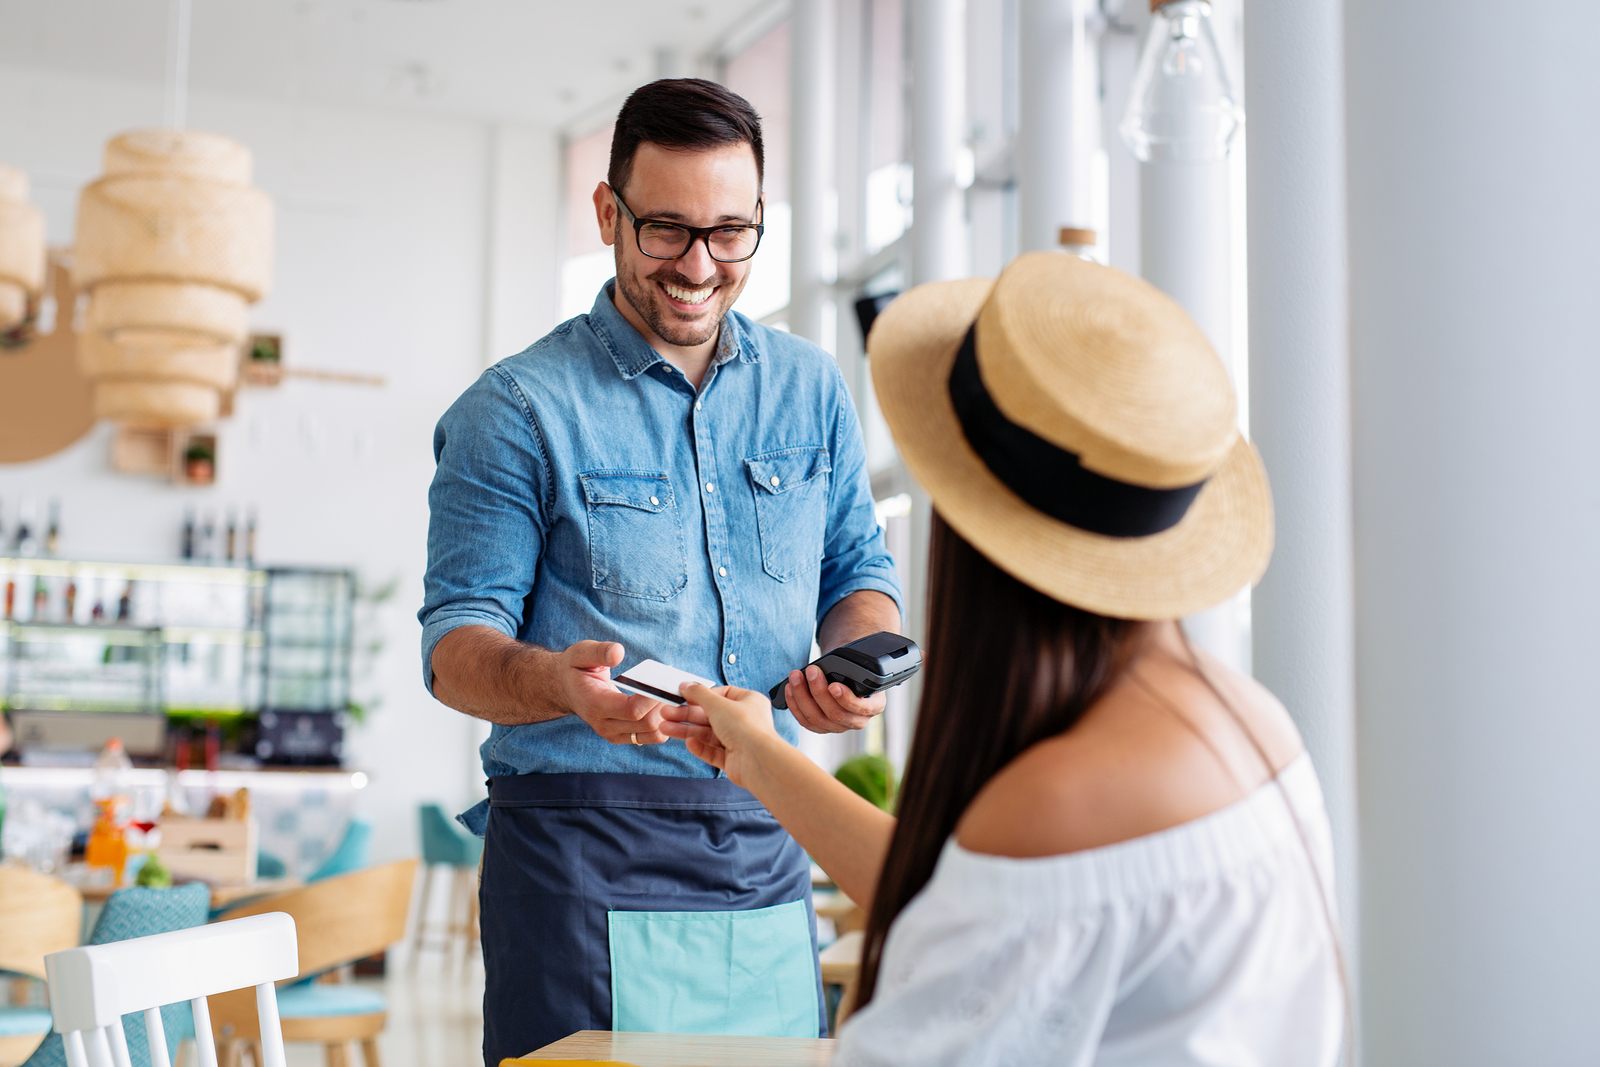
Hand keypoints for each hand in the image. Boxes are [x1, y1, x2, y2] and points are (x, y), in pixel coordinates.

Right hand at [559, 640, 669, 744]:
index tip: (664, 680)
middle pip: (646, 723)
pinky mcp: (622, 736)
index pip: (632, 710)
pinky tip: (665, 703)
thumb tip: (618, 652)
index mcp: (595, 704)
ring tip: (672, 694)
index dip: (653, 698)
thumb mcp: (580, 653)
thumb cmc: (575, 668)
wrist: (565, 689)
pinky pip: (651, 736)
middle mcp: (604, 724)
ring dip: (667, 715)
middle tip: (674, 685)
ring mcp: (613, 734)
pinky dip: (664, 722)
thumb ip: (599, 652)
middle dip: (665, 705)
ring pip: (652, 733)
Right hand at [658, 683, 780, 787]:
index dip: (700, 695)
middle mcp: (745, 721)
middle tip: (666, 713)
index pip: (721, 694)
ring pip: (708, 734)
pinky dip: (700, 747)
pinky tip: (689, 743)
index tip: (682, 696)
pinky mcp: (733, 759)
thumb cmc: (746, 727)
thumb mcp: (718, 704)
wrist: (757, 760)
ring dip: (687, 730)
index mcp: (748, 702)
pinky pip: (713, 751)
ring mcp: (739, 741)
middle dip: (687, 714)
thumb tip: (686, 685)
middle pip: (710, 715)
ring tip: (665, 728)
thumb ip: (699, 694)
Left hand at [785, 665, 886, 733]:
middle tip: (811, 671)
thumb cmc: (854, 668)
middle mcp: (858, 721)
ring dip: (802, 696)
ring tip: (795, 676)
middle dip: (818, 691)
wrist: (846, 673)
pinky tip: (789, 689)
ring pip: (817, 719)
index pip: (862, 708)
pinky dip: (795, 705)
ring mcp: (839, 727)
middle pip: (835, 714)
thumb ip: (853, 668)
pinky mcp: (822, 727)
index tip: (833, 685)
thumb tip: (833, 665)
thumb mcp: (860, 666)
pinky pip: (806, 722)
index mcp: (874, 706)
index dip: (846, 699)